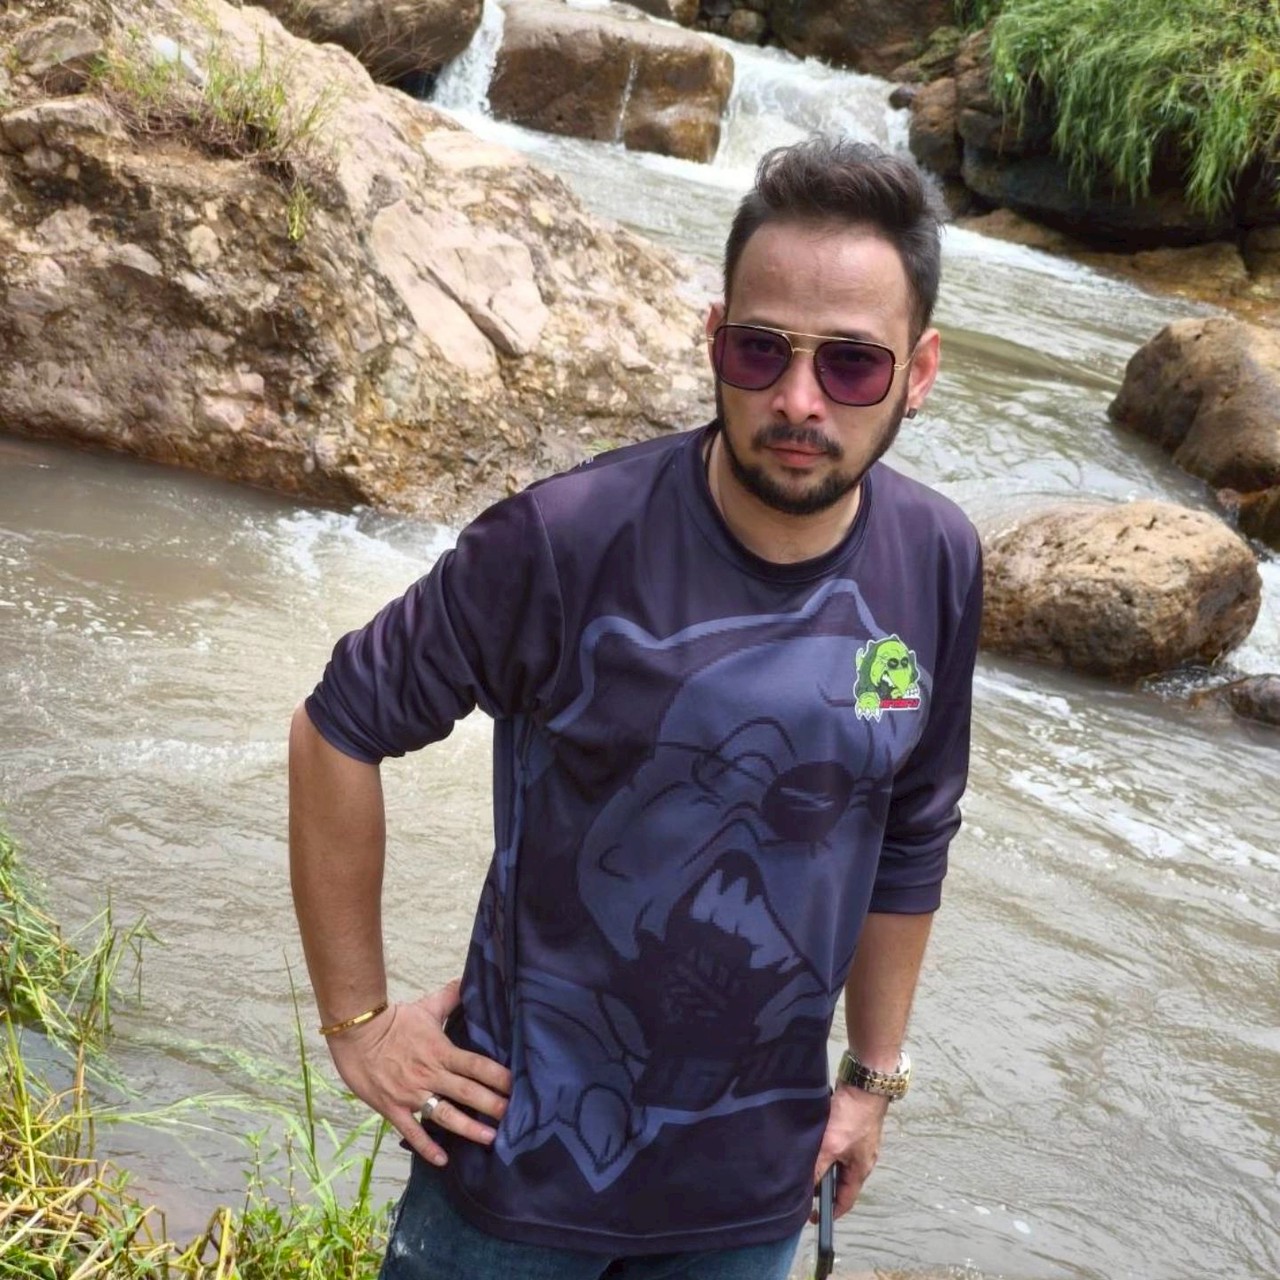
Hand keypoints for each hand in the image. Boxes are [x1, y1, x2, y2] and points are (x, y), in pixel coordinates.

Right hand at [325, 979, 511, 1167]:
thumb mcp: (427, 1006)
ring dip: (469, 1128)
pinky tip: (443, 1160)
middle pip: (468, 1092)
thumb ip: (451, 996)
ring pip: (446, 1114)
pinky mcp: (393, 1107)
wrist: (357, 1032)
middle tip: (514, 1116)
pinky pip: (412, 1131)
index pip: (477, 1064)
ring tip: (490, 1139)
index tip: (518, 1085)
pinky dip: (427, 1147)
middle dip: (492, 1105)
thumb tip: (469, 978)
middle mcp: (431, 1074)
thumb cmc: (394, 1020)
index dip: (498, 1076)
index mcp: (442, 1051)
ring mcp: (412, 1093)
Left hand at [811, 1083, 890, 1219]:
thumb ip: (819, 1168)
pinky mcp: (848, 1127)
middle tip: (800, 1183)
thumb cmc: (853, 1117)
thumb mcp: (832, 1146)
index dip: (831, 1211)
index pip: (845, 1200)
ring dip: (819, 1161)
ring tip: (801, 1159)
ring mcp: (854, 1142)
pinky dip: (821, 1145)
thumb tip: (805, 1187)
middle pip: (838, 1180)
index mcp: (860, 1170)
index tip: (814, 1217)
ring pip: (833, 1160)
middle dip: (821, 1183)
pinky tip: (808, 1140)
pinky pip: (833, 1143)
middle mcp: (859, 1159)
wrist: (863, 1084)